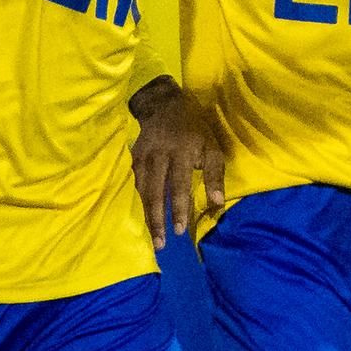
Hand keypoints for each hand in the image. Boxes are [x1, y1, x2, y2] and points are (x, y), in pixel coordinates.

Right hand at [129, 78, 226, 248]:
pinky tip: (142, 219)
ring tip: (154, 238)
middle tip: (161, 243)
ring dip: (147, 216)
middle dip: (158, 220)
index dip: (179, 208)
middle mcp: (159, 156)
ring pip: (142, 191)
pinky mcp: (133, 159)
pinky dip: (138, 203)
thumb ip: (214, 175)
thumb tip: (218, 203)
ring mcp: (142, 157)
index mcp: (181, 152)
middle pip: (156, 192)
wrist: (164, 106)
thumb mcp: (212, 146)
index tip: (180, 230)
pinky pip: (134, 185)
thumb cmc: (194, 129)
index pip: (178, 185)